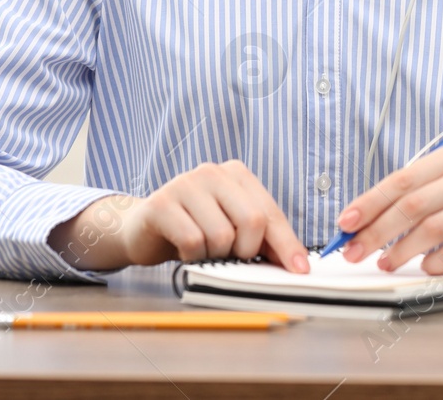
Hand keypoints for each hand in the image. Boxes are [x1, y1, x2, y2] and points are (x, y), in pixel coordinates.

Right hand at [49, 160, 309, 273]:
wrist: (142, 229)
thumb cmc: (194, 229)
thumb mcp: (231, 228)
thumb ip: (261, 239)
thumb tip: (297, 263)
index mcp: (237, 174)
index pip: (271, 212)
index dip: (287, 245)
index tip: (300, 270)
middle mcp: (213, 172)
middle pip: (252, 220)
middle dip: (246, 250)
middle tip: (231, 257)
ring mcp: (185, 184)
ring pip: (222, 235)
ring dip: (215, 255)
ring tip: (203, 250)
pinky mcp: (161, 203)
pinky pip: (192, 241)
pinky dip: (192, 256)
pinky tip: (184, 251)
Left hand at [334, 142, 442, 274]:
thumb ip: (411, 196)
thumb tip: (360, 222)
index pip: (402, 180)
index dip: (370, 203)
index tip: (346, 223)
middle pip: (413, 205)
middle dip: (377, 232)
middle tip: (355, 251)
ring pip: (433, 229)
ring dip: (402, 251)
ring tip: (385, 263)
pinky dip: (436, 262)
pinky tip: (423, 267)